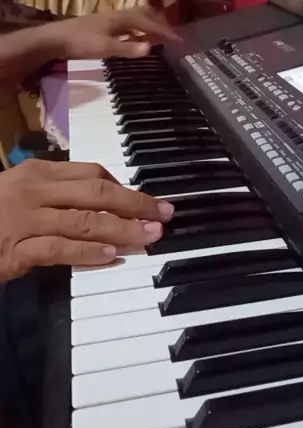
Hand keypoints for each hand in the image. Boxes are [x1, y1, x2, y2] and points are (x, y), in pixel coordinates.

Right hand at [0, 159, 173, 282]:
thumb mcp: (21, 193)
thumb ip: (56, 193)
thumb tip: (100, 197)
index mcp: (37, 172)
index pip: (91, 172)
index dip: (125, 186)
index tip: (148, 200)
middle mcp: (33, 190)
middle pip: (96, 192)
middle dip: (135, 203)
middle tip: (163, 215)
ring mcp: (23, 219)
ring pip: (83, 220)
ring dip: (121, 228)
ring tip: (148, 236)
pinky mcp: (13, 250)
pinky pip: (58, 249)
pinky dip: (86, 252)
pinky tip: (109, 256)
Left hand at [47, 6, 181, 60]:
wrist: (55, 39)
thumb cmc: (80, 43)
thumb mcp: (105, 48)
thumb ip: (128, 49)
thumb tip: (151, 49)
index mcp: (121, 18)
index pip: (148, 24)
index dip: (165, 32)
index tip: (180, 40)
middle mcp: (118, 15)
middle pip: (144, 16)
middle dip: (159, 24)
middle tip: (172, 35)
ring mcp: (110, 20)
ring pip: (136, 19)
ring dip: (149, 27)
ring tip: (159, 36)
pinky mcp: (104, 26)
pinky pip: (128, 25)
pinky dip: (138, 31)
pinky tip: (137, 39)